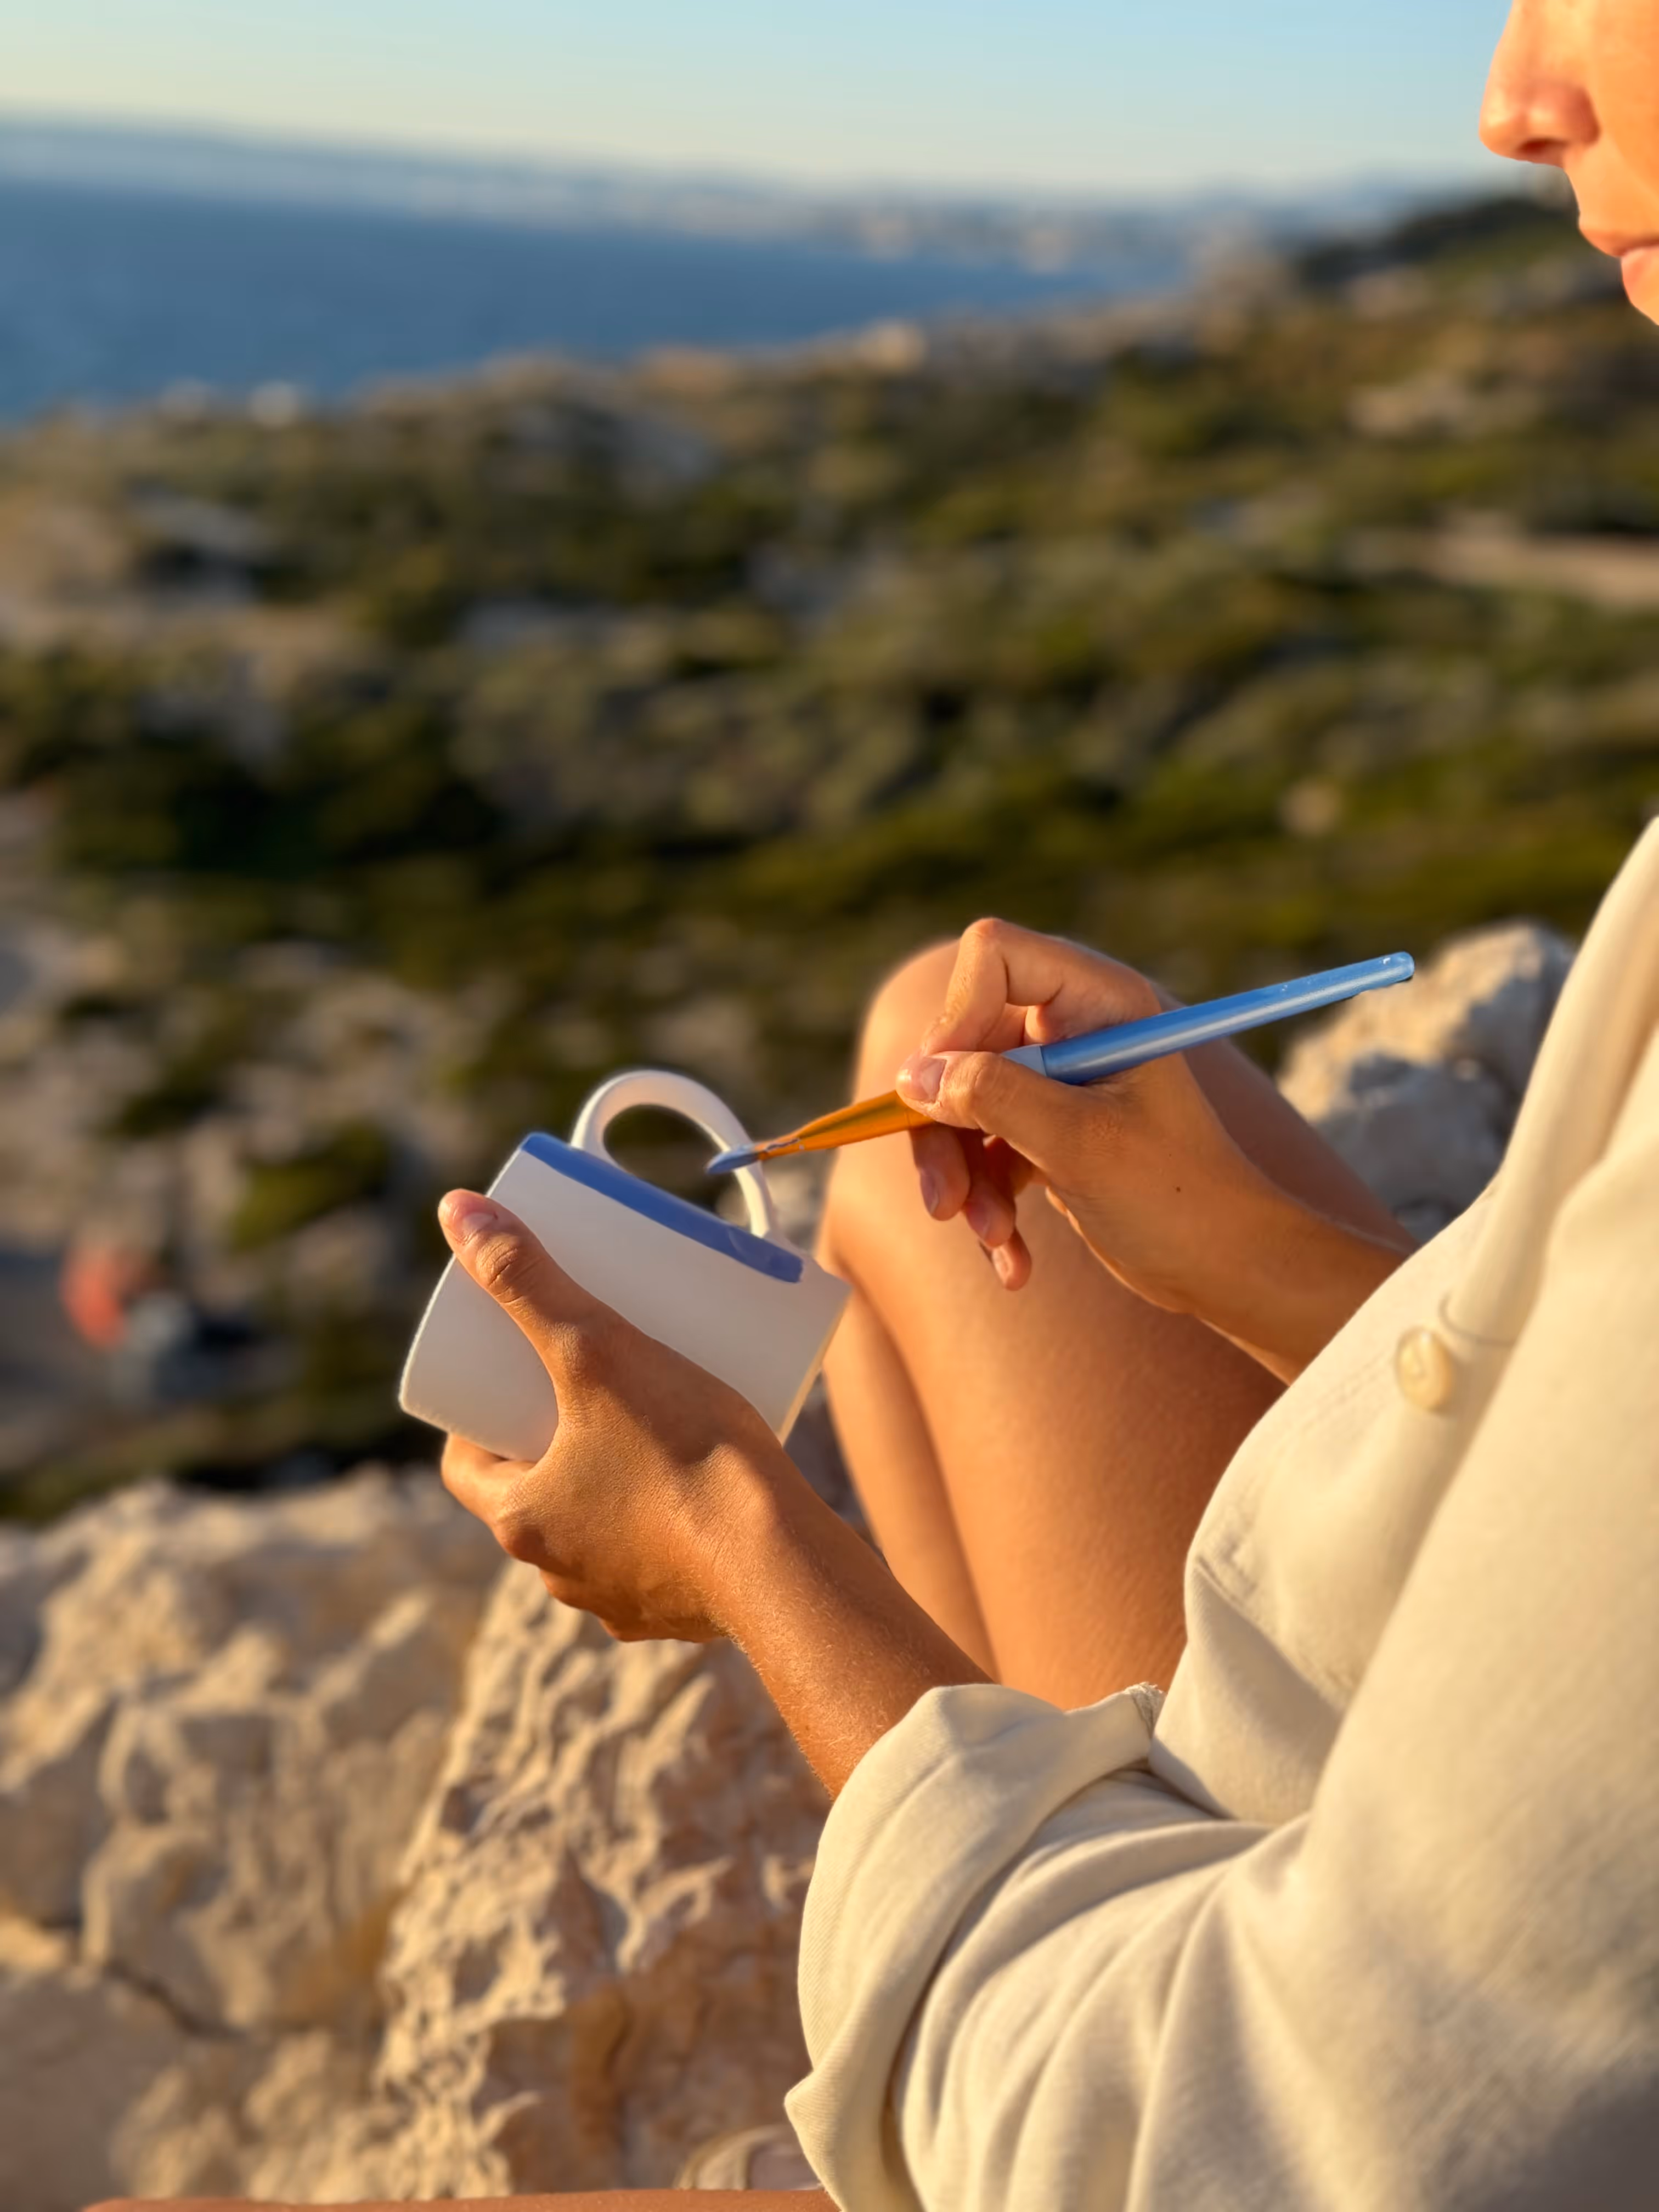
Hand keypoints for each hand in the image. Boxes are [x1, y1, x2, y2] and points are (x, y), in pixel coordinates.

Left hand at [434, 1190, 792, 1642]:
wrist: (784, 1566)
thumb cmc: (686, 1457)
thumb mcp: (598, 1351)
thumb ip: (528, 1281)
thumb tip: (455, 1210)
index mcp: (522, 1523)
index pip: (466, 1464)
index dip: (478, 1414)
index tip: (510, 1372)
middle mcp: (558, 1575)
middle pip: (535, 1491)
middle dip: (553, 1437)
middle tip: (589, 1379)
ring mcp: (620, 1599)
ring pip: (597, 1527)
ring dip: (611, 1481)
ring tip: (652, 1419)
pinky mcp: (682, 1611)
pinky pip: (659, 1557)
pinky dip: (669, 1520)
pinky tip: (703, 1484)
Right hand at [894, 919, 1270, 1311]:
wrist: (1226, 1268)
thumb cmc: (1176, 1197)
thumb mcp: (1079, 1143)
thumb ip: (993, 1096)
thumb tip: (913, 1076)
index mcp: (1098, 1001)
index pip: (993, 957)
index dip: (956, 1015)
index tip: (943, 1090)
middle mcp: (1071, 1029)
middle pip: (960, 1044)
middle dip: (947, 1131)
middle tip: (945, 1204)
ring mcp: (1055, 1082)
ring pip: (960, 1106)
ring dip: (965, 1181)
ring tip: (995, 1240)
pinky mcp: (1044, 1132)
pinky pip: (983, 1153)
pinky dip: (989, 1207)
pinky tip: (1014, 1262)